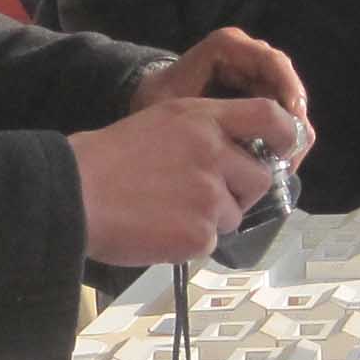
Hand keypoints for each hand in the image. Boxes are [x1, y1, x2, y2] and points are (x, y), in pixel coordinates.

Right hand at [72, 95, 302, 265]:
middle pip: (259, 178)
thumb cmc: (107, 161)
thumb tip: (239, 156)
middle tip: (200, 196)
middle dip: (238, 192)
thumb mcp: (160, 123)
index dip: (285, 136)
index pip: (270, 117)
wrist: (74, 194)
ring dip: (210, 219)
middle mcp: (213, 152)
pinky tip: (157, 229)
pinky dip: (188, 242)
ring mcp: (209, 194)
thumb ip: (204, 133)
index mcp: (202, 119)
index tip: (280, 150)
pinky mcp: (200, 233)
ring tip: (166, 211)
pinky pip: (210, 242)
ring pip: (234, 214)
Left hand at [132, 29, 311, 164]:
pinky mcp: (260, 99)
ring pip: (289, 105)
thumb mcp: (170, 107)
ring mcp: (257, 77)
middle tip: (290, 155)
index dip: (289, 90)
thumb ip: (205, 116)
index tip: (291, 123)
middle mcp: (249, 56)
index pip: (271, 62)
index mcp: (227, 47)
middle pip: (287, 85)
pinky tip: (274, 165)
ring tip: (284, 166)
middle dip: (292, 121)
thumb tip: (248, 138)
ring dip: (289, 135)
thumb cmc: (155, 105)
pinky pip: (280, 119)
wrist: (147, 111)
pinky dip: (279, 141)